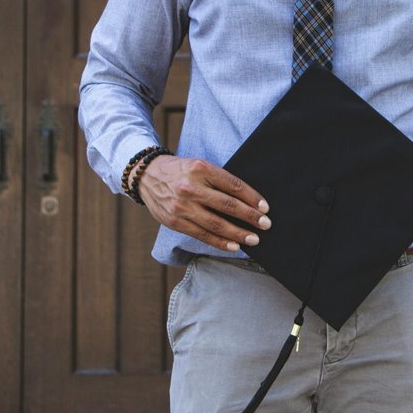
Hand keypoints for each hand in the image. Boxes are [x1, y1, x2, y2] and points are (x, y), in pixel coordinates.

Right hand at [138, 155, 270, 252]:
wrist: (146, 175)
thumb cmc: (180, 171)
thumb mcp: (199, 166)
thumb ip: (218, 180)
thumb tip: (247, 200)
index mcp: (201, 169)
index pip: (233, 185)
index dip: (252, 197)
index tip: (265, 208)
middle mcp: (191, 187)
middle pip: (228, 205)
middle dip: (250, 217)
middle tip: (266, 225)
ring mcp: (182, 206)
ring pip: (216, 224)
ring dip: (238, 233)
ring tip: (254, 239)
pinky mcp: (175, 221)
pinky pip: (202, 235)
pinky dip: (220, 242)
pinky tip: (234, 246)